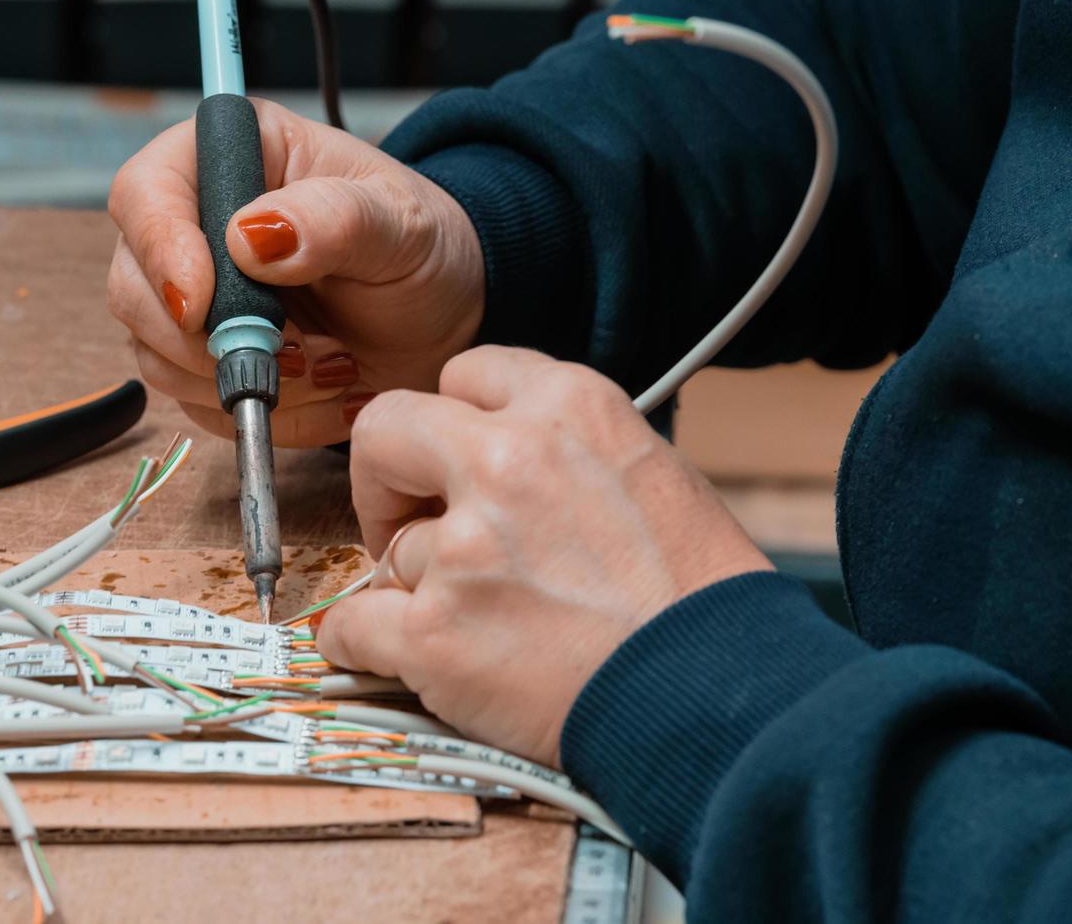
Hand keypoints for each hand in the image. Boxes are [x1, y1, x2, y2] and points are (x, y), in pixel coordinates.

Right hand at [107, 98, 484, 446]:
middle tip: (299, 352)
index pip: (144, 194)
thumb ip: (334, 219)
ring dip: (245, 379)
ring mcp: (192, 300)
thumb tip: (248, 235)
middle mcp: (193, 225)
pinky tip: (325, 391)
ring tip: (333, 366)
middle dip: (210, 339)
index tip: (202, 305)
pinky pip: (198, 404)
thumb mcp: (401, 224)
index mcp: (231, 157)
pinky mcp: (204, 364)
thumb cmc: (421, 249)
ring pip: (157, 356)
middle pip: (133, 286)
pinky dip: (264, 412)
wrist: (440, 319)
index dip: (159, 250)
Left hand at [316, 346, 771, 766]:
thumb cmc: (700, 598)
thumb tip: (493, 459)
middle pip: (385, 429)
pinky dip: (359, 644)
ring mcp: (466, 548)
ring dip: (418, 589)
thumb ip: (563, 447)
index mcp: (570, 407)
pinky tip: (385, 653)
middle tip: (406, 522)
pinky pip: (352, 627)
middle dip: (385, 476)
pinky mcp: (436, 633)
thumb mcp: (649, 470)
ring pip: (391, 554)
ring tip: (486, 629)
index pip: (465, 374)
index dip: (453, 422)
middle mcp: (509, 459)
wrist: (719, 699)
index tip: (453, 462)